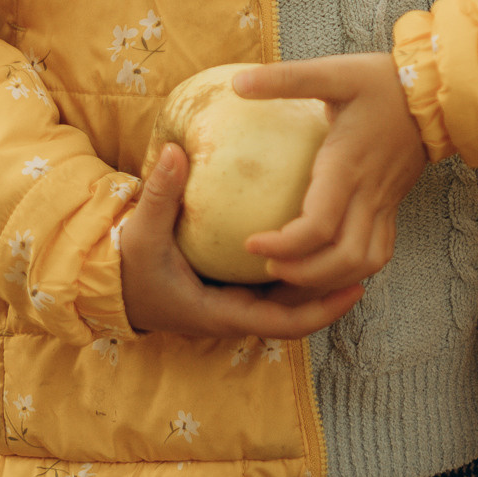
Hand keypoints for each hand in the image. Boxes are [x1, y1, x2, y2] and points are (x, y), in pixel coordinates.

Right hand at [118, 142, 364, 342]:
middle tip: (368, 263)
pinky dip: (296, 272)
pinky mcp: (231, 292)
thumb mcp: (141, 231)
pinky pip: (272, 288)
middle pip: (297, 315)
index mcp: (221, 314)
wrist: (109, 285)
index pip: (283, 324)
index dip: (322, 310)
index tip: (354, 290)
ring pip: (287, 303)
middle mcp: (234, 315)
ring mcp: (234, 306)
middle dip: (332, 295)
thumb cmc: (127, 266)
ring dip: (318, 283)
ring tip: (353, 247)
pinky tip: (315, 240)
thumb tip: (176, 152)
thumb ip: (159, 194)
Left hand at [234, 53, 428, 288]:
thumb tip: (238, 82)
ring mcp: (385, 204)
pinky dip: (351, 269)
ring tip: (293, 270)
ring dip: (329, 277)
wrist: (438, 91)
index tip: (250, 244)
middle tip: (267, 266)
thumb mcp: (333, 71)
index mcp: (348, 165)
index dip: (284, 245)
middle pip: (342, 259)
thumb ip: (286, 78)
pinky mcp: (393, 206)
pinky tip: (325, 264)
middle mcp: (369, 193)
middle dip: (303, 274)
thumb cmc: (383, 81)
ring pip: (365, 263)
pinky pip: (378, 252)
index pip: (318, 226)